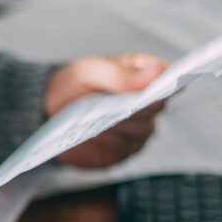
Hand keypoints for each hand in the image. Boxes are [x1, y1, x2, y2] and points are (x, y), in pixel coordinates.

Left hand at [46, 54, 167, 167]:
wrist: (50, 111)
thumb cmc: (74, 85)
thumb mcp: (91, 71)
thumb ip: (121, 74)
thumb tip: (156, 73)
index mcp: (142, 74)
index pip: (167, 75)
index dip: (171, 80)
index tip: (165, 83)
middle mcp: (146, 102)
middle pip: (159, 105)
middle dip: (143, 105)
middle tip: (129, 105)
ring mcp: (138, 128)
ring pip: (144, 129)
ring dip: (125, 124)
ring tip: (104, 119)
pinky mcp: (124, 150)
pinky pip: (127, 149)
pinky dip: (114, 141)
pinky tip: (98, 133)